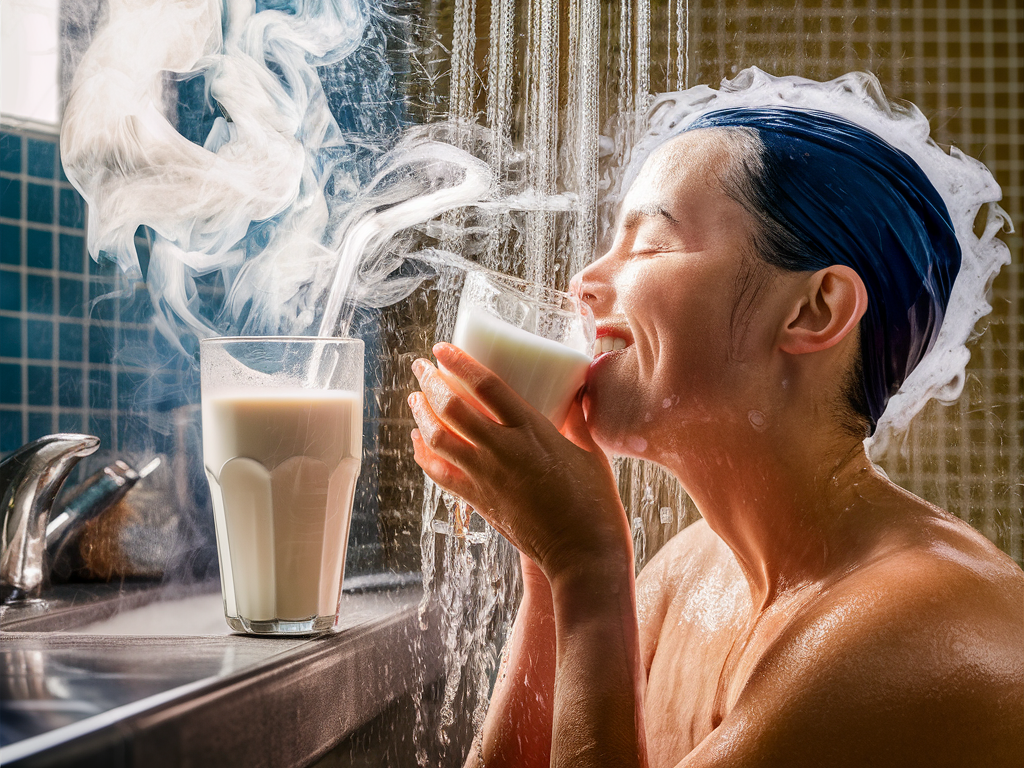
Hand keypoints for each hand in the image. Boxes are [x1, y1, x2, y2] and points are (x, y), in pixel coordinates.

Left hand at [409, 343, 630, 580]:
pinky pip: (439, 473)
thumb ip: (578, 420)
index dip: (460, 362)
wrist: (583, 554)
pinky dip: (423, 454)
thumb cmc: (595, 504)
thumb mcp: (591, 453)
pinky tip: (418, 441)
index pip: (487, 385)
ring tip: (414, 398)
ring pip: (438, 437)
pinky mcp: (479, 501)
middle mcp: (503, 450)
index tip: (442, 348)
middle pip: (452, 406)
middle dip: (429, 382)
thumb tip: (578, 391)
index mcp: (533, 431)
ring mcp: (486, 477)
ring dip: (421, 414)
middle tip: (420, 367)